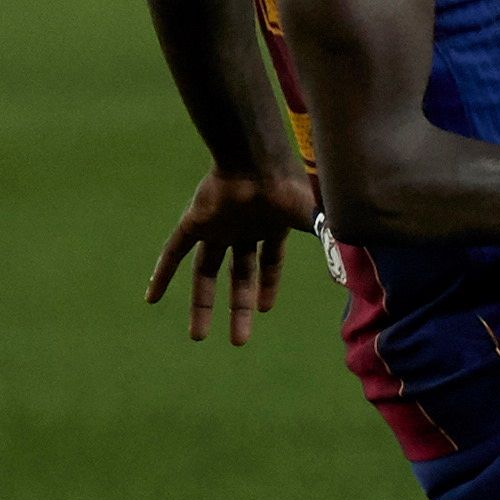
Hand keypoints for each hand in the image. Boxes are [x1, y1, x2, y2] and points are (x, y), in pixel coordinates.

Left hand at [145, 170, 319, 345]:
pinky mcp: (194, 222)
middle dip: (238, 308)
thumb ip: (327, 242)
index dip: (266, 286)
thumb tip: (349, 272)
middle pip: (238, 276)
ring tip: (198, 338)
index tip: (263, 310)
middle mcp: (242, 229)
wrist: (255, 158)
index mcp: (271, 226)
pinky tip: (151, 299)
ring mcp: (217, 226)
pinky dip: (161, 275)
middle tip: (239, 341)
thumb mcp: (313, 218)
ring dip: (202, 305)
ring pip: (205, 272)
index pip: (267, 263)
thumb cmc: (289, 184)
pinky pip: (173, 252)